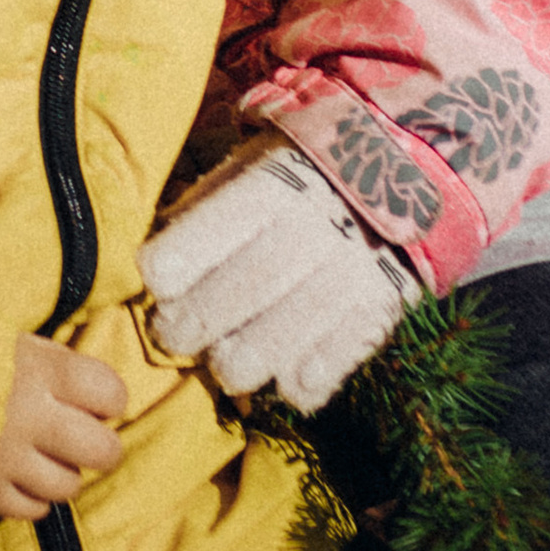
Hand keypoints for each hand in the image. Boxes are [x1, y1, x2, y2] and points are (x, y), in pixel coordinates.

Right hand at [0, 333, 125, 521]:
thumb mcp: (4, 340)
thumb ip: (47, 363)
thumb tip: (83, 387)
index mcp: (40, 370)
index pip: (110, 392)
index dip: (107, 398)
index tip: (93, 399)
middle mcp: (33, 417)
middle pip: (102, 451)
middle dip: (98, 446)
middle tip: (79, 437)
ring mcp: (9, 459)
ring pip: (68, 485)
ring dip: (60, 472)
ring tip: (39, 456)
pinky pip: (32, 509)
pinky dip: (31, 497)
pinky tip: (17, 476)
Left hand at [140, 140, 421, 412]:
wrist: (394, 176)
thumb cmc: (294, 176)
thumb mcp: (249, 166)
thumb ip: (203, 207)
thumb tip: (154, 261)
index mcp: (272, 186)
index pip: (216, 227)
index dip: (176, 262)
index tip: (156, 283)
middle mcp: (312, 227)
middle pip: (247, 286)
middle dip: (198, 322)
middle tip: (172, 337)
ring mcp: (350, 269)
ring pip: (289, 330)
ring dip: (244, 361)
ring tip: (223, 367)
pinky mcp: (379, 306)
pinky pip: (339, 357)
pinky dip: (306, 381)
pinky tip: (284, 384)